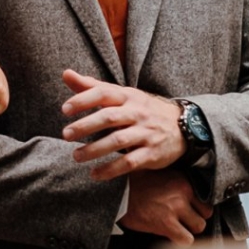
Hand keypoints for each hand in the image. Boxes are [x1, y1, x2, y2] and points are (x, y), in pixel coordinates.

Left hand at [61, 69, 184, 178]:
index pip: (104, 93)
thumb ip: (92, 87)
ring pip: (118, 141)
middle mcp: (138, 113)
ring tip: (76, 156)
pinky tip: (95, 174)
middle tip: (66, 134)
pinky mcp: (152, 153)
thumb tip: (66, 74)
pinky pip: (129, 162)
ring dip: (95, 150)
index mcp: (128, 96)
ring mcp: (146, 133)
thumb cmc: (141, 110)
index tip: (65, 109)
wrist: (183, 127)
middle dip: (86, 125)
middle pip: (109, 117)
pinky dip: (111, 169)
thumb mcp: (122, 95)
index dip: (83, 100)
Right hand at [120, 170, 212, 245]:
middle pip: (206, 213)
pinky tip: (170, 236)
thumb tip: (190, 201)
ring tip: (174, 228)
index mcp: (182, 179)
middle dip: (194, 219)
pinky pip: (186, 240)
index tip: (187, 211)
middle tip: (181, 221)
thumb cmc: (134, 186)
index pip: (205, 198)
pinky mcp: (166, 223)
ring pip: (199, 227)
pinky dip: (180, 241)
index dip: (196, 207)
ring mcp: (175, 207)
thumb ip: (177, 186)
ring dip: (188, 230)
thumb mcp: (159, 176)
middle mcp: (182, 191)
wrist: (116, 193)